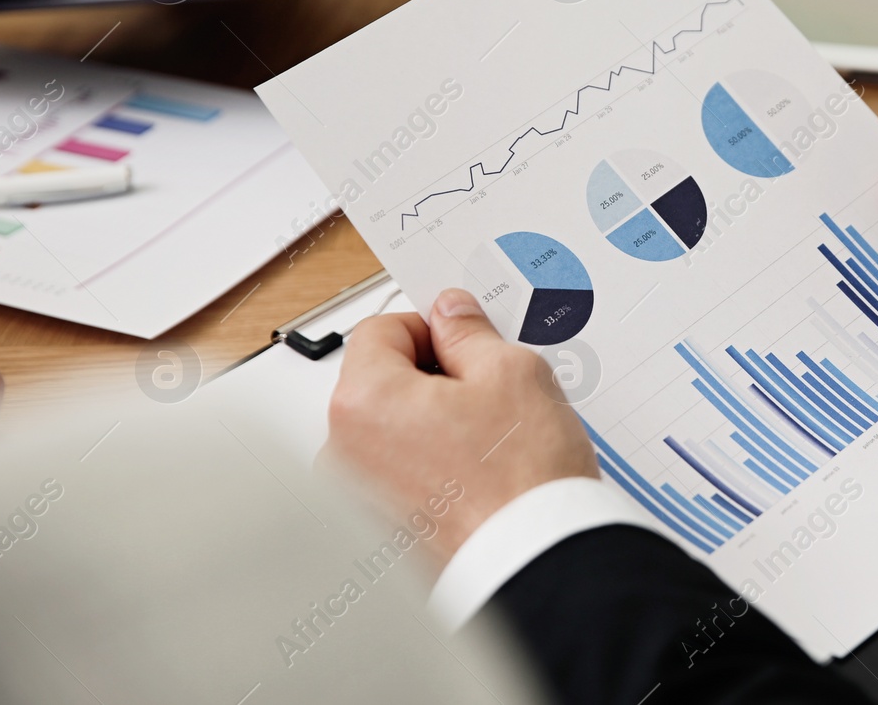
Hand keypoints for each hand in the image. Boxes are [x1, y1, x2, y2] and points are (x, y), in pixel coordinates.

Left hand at [325, 288, 596, 562]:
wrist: (534, 563)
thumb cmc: (521, 483)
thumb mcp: (512, 372)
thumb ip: (471, 331)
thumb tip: (453, 315)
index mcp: (363, 402)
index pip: (380, 328)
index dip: (432, 325)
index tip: (465, 337)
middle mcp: (343, 453)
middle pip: (382, 381)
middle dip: (433, 376)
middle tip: (488, 391)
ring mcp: (357, 497)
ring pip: (393, 429)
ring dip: (433, 422)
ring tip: (489, 440)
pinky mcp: (379, 528)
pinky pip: (400, 472)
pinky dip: (433, 464)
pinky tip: (478, 473)